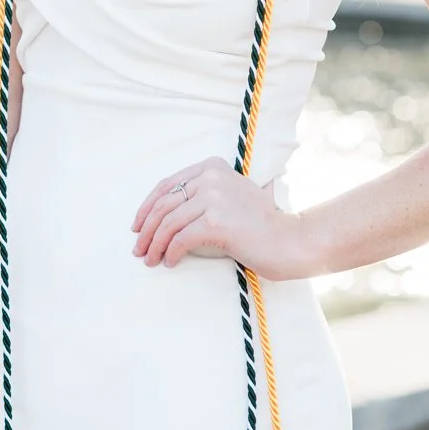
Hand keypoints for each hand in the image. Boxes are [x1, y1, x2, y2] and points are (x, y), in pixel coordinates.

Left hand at [132, 157, 300, 275]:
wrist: (290, 239)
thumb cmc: (260, 224)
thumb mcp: (230, 196)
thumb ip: (202, 195)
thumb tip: (161, 216)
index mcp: (212, 167)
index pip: (166, 185)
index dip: (147, 208)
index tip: (138, 226)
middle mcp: (211, 177)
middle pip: (163, 205)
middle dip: (146, 230)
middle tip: (139, 249)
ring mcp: (214, 198)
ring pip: (169, 223)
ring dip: (155, 245)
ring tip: (150, 260)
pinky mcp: (216, 222)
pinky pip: (181, 239)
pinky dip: (171, 253)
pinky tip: (170, 262)